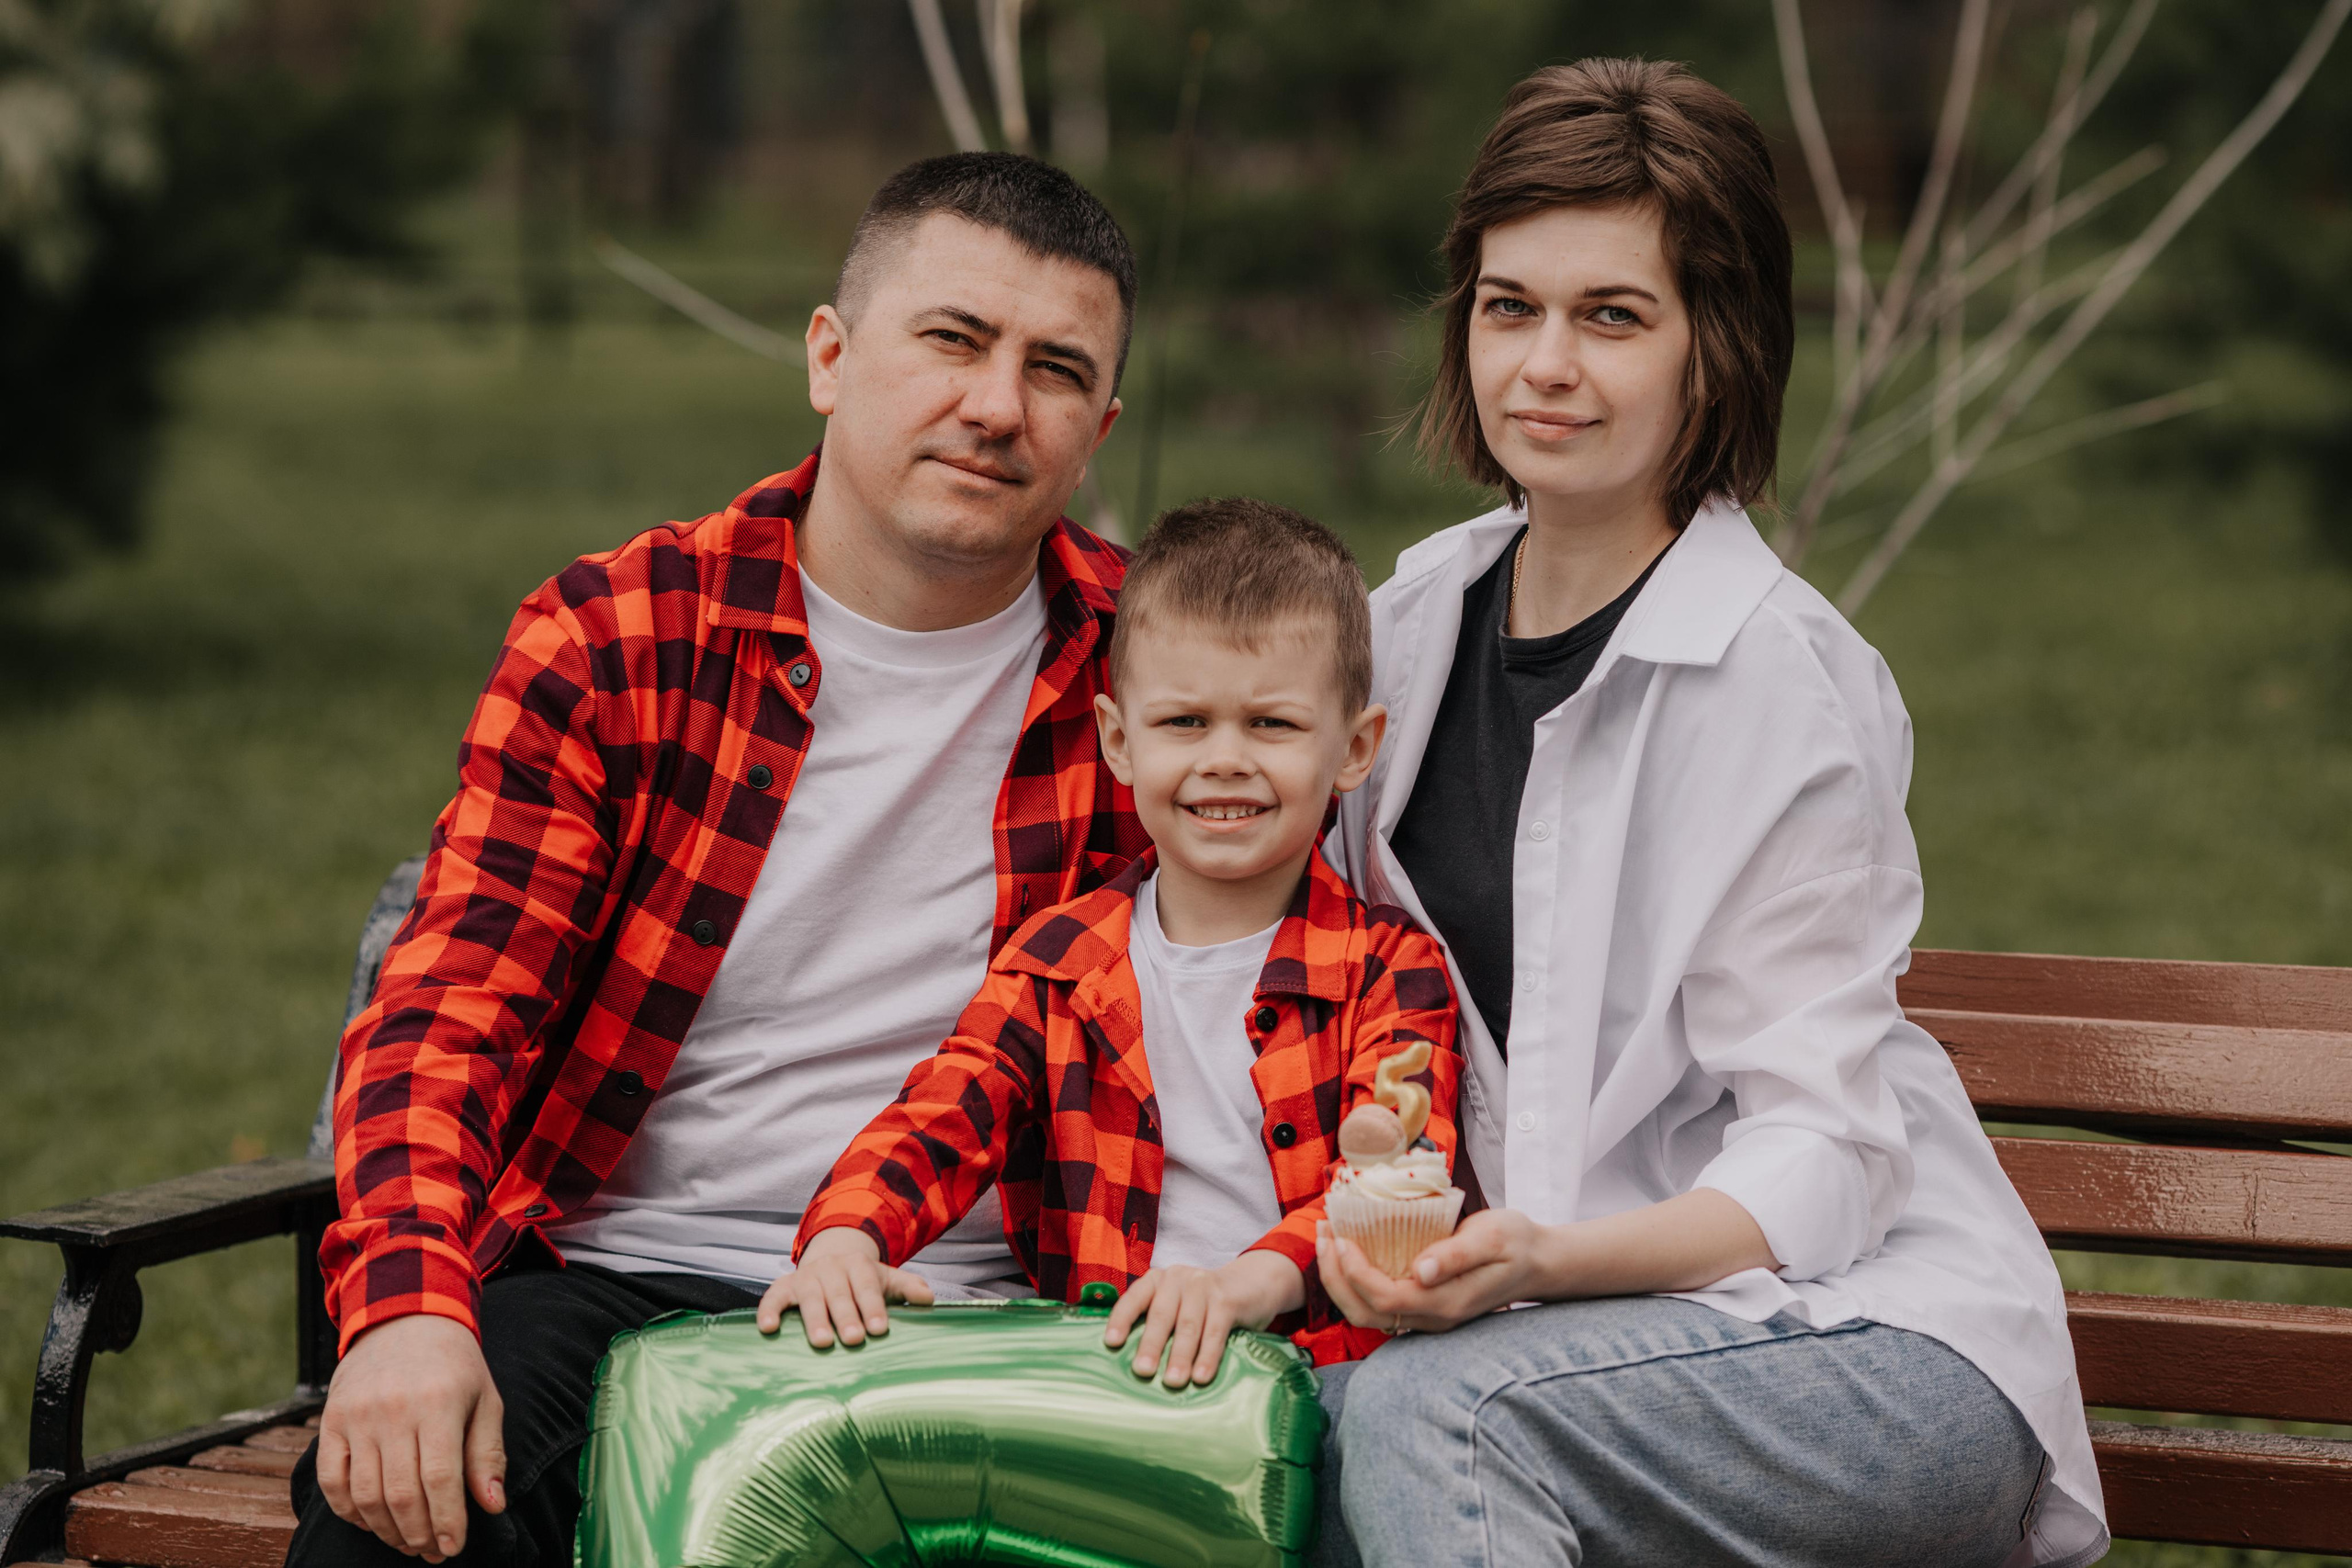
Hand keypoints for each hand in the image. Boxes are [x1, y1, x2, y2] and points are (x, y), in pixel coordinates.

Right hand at [317, 1313, 504, 1561]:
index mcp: (439, 1403)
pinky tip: (371, 1522)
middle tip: (432, 1552)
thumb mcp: (485, 1399)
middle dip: (418, 1533)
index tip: (454, 1547)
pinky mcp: (330, 1421)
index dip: (447, 1521)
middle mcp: (393, 1410)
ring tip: (408, 1542)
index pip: (440, 1478)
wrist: (404, 1319)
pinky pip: (331, 1481)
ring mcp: (356, 1416)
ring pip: (365, 1494)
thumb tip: (492, 1506)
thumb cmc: (454, 1366)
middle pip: (401, 1493)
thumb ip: (488, 1453)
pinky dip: (349, 1511)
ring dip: (386, 1529)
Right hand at [756, 1227, 933, 1346]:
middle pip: (839, 1293)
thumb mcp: (886, 1278)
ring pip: (810, 1297)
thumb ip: (908, 1287)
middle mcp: (831, 1268)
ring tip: (822, 1342)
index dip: (873, 1307)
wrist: (830, 1258)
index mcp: (858, 1264)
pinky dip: (769, 1311)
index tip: (880, 1329)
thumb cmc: (861, 1279)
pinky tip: (769, 1328)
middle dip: (846, 1316)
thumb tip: (929, 1299)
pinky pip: (774, 1298)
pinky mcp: (784, 1287)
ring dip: (815, 1319)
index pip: (867, 1286)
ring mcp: (806, 1276)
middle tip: (854, 1339)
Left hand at [1101, 1251, 1304, 1388]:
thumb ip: (1160, 1323)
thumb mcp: (1178, 1304)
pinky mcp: (1226, 1300)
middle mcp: (1177, 1278)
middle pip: (1161, 1315)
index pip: (1134, 1298)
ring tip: (1172, 1382)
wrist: (1251, 1282)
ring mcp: (1203, 1286)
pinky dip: (1207, 1356)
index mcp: (1158, 1280)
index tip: (1111, 1343)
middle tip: (1142, 1372)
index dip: (1121, 1320)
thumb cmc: (1203, 1304)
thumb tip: (1136, 1367)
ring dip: (1179, 1356)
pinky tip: (1201, 1376)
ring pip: (1188, 1325)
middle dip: (1151, 1345)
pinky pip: (1215, 1331)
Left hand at [1315, 1208, 1556, 1332]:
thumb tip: (1421, 1270)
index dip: (1355, 1273)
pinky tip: (1349, 1247)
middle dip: (1334, 1276)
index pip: (1385, 1299)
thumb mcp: (1492, 1238)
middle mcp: (1431, 1318)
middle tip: (1322, 1232)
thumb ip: (1457, 1255)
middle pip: (1364, 1313)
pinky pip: (1377, 1302)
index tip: (1341, 1237)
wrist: (1537, 1261)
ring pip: (1366, 1312)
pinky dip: (1354, 1278)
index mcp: (1445, 1303)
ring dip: (1339, 1278)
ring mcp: (1426, 1316)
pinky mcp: (1423, 1306)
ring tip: (1326, 1236)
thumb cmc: (1516, 1243)